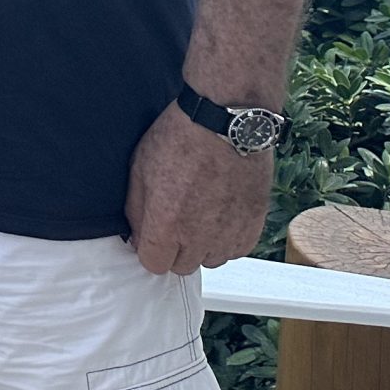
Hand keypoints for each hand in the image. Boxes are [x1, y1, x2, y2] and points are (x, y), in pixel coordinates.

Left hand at [123, 102, 271, 274]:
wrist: (225, 123)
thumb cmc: (179, 139)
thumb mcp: (139, 169)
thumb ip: (135, 210)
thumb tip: (136, 236)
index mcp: (167, 224)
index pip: (154, 265)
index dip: (150, 248)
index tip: (152, 233)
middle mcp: (200, 237)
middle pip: (182, 266)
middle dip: (174, 248)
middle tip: (176, 218)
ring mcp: (230, 233)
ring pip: (211, 260)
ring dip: (202, 246)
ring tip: (200, 214)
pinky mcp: (254, 226)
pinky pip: (236, 250)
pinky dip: (227, 239)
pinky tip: (220, 214)